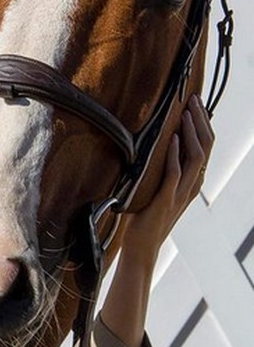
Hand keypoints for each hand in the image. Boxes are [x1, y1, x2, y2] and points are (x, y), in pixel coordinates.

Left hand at [100, 95, 213, 346]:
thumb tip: (151, 144)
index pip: (205, 147)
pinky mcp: (165, 201)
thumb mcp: (156, 189)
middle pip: (205, 148)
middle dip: (201, 121)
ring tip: (185, 112)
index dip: (203, 124)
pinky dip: (175, 155)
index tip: (196, 102)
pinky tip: (172, 139)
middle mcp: (191, 186)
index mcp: (191, 182)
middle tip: (193, 98)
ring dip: (191, 132)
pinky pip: (175, 175)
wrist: (140, 247)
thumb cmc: (144, 217)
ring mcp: (180, 194)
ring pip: (196, 158)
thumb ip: (160, 170)